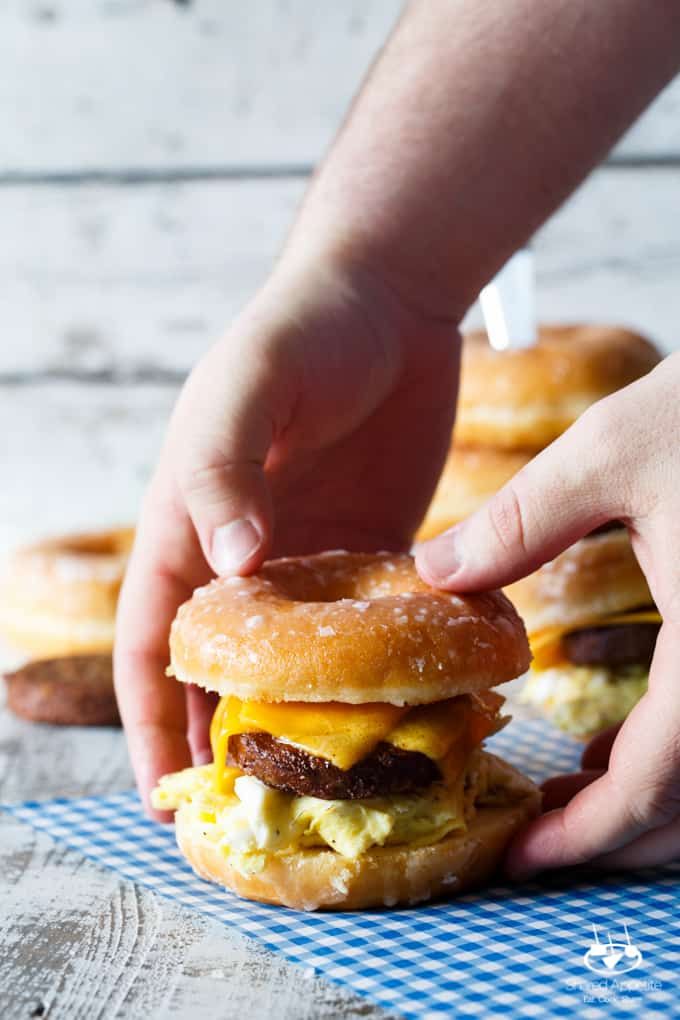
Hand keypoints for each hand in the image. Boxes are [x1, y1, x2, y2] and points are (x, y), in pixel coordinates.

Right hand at [115, 253, 458, 815]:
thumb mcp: (251, 387)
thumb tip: (230, 566)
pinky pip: (372, 624)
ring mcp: (313, 555)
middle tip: (253, 816)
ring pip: (299, 662)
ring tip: (324, 788)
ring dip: (303, 722)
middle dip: (227, 741)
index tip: (166, 793)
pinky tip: (400, 713)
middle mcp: (245, 553)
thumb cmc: (303, 329)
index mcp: (190, 524)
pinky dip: (379, 670)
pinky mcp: (375, 547)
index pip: (156, 640)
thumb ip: (226, 470)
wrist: (390, 297)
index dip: (151, 719)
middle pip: (224, 669)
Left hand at [417, 352, 679, 874]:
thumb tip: (433, 571)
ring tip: (572, 788)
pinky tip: (623, 735)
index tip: (521, 854)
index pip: (657, 783)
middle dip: (617, 835)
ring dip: (652, 801)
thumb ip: (520, 520)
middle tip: (539, 833)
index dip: (586, 834)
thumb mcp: (614, 451)